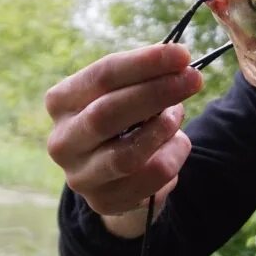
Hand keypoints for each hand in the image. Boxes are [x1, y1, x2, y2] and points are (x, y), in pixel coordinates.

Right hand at [45, 43, 203, 236]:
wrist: (117, 177)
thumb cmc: (124, 122)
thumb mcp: (127, 94)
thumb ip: (145, 79)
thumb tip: (178, 62)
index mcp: (62, 102)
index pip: (102, 76)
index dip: (144, 63)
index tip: (182, 54)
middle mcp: (62, 140)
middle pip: (109, 112)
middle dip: (157, 92)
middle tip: (194, 78)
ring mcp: (80, 176)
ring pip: (127, 153)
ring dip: (163, 129)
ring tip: (178, 114)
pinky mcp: (104, 202)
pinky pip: (150, 178)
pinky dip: (173, 156)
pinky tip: (177, 145)